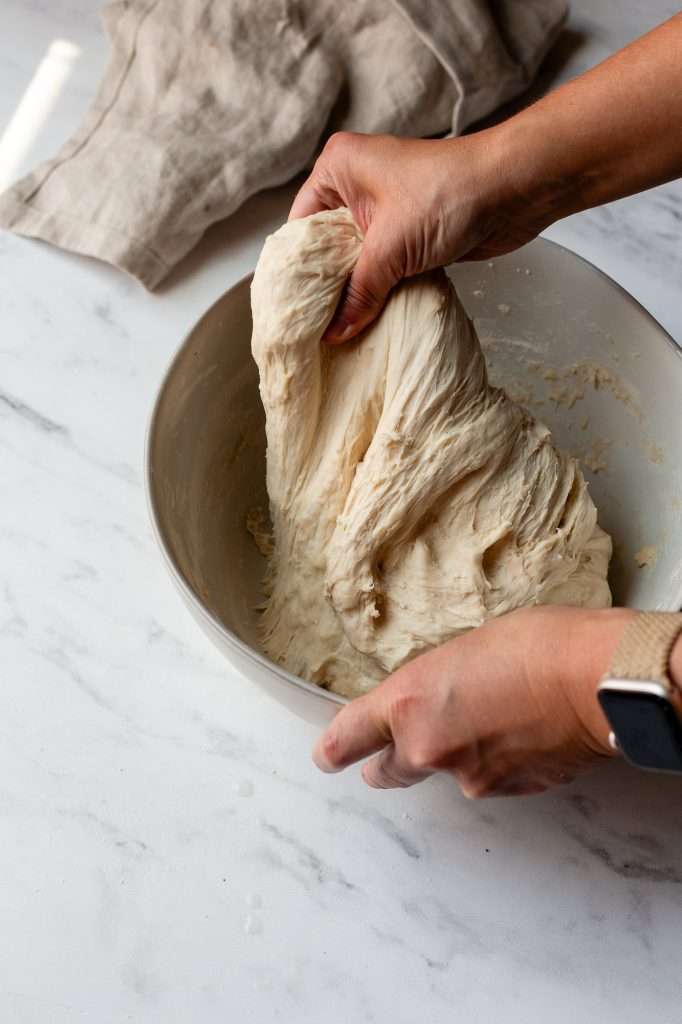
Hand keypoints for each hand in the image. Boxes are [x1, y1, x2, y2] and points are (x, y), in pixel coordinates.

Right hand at [289, 130, 538, 342]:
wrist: (515, 188)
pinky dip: (380, 290)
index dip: (297, 271)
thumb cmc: (448, 196)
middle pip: (326, 247)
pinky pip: (384, 267)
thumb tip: (334, 333)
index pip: (300, 227)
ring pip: (358, 260)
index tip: (292, 310)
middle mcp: (357, 184)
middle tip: (314, 328)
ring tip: (339, 331)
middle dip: (327, 286)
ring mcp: (386, 208)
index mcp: (338, 169)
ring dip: (357, 292)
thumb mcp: (390, 248)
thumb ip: (359, 293)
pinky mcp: (411, 231)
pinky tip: (371, 319)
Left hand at [313, 606, 633, 796]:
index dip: (335, 749)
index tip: (327, 757)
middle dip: (393, 760)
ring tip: (494, 716)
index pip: (349, 737)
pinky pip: (487, 781)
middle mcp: (426, 748)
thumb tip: (436, 699)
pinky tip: (521, 732)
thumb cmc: (533, 644)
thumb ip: (433, 685)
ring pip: (444, 775)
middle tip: (413, 741)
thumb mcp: (460, 649)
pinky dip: (495, 764)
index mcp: (407, 703)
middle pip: (387, 773)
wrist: (592, 680)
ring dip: (455, 756)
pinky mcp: (506, 792)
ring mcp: (467, 777)